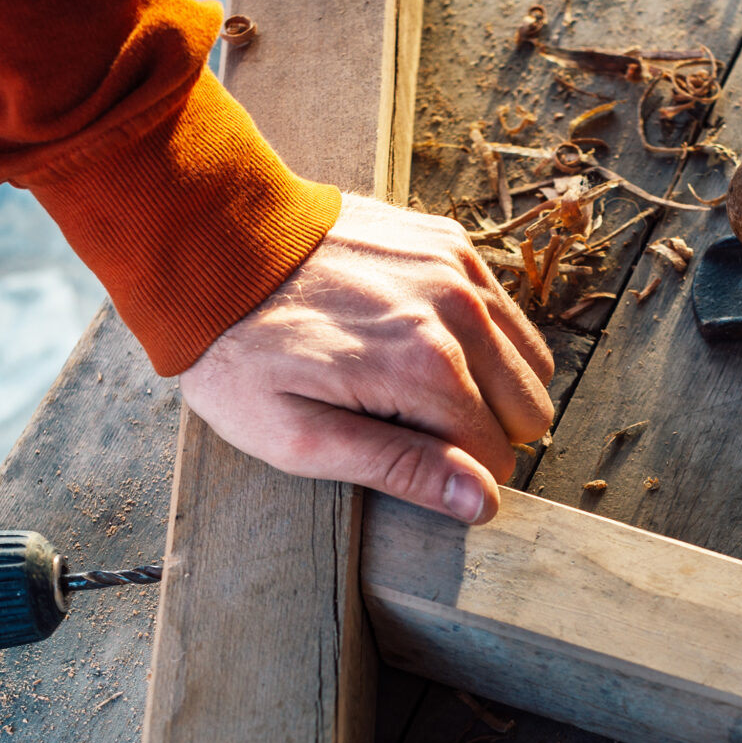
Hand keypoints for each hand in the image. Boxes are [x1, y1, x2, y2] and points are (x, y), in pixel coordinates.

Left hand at [179, 194, 555, 523]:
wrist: (211, 247)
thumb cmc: (242, 355)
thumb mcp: (300, 437)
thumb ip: (399, 468)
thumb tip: (482, 501)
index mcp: (426, 368)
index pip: (496, 457)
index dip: (451, 472)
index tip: (398, 452)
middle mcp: (459, 311)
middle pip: (530, 410)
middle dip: (481, 429)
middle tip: (408, 420)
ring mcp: (458, 268)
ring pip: (530, 361)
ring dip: (488, 383)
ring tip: (415, 381)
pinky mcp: (448, 241)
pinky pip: (503, 311)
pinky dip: (476, 334)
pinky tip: (414, 334)